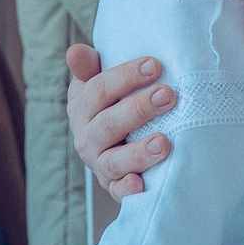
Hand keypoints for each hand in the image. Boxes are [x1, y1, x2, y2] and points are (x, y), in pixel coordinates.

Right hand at [65, 43, 176, 196]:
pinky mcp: (114, 186)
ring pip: (114, 161)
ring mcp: (100, 164)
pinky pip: (118, 192)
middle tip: (168, 95)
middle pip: (109, 124)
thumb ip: (88, 66)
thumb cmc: (111, 102)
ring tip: (163, 143)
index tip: (155, 65)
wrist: (113, 140)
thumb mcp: (97, 80)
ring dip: (138, 153)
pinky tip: (141, 185)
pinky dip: (127, 190)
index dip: (126, 76)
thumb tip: (75, 52)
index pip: (98, 89)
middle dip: (139, 109)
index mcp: (81, 107)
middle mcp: (86, 137)